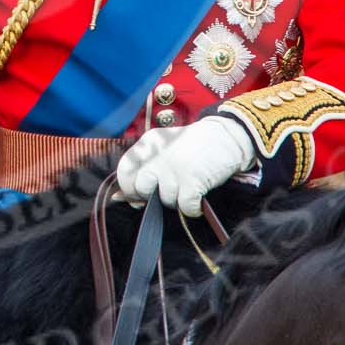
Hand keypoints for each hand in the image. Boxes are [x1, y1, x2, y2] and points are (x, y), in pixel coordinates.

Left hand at [117, 115, 256, 216]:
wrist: (226, 136)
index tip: (141, 195)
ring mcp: (175, 167)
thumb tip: (118, 198)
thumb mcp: (163, 149)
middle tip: (169, 190)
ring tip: (188, 186)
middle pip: (141, 189)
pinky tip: (197, 198)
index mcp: (148, 144)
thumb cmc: (192, 147)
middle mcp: (158, 154)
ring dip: (178, 200)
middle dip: (152, 197)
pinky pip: (185, 207)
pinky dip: (193, 208)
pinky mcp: (193, 179)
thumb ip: (141, 169)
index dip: (131, 189)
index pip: (124, 173)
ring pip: (165, 200)